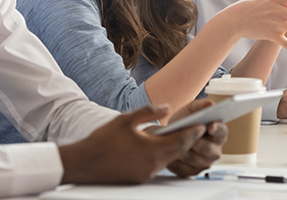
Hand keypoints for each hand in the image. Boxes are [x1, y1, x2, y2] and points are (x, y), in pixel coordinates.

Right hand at [58, 105, 204, 183]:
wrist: (84, 163)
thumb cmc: (103, 140)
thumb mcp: (126, 119)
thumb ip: (149, 112)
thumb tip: (167, 107)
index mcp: (151, 149)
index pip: (181, 140)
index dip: (193, 131)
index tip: (202, 124)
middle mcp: (152, 164)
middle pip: (179, 151)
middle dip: (189, 140)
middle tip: (198, 129)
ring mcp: (147, 174)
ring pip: (169, 159)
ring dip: (177, 148)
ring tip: (183, 136)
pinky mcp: (141, 178)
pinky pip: (159, 166)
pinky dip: (164, 156)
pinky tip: (163, 147)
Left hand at [166, 100, 227, 176]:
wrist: (170, 135)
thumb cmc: (184, 122)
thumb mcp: (190, 110)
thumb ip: (200, 105)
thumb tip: (210, 104)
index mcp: (219, 133)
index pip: (221, 132)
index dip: (216, 129)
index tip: (210, 126)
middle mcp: (215, 150)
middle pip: (208, 149)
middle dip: (194, 141)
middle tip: (183, 134)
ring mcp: (205, 163)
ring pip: (194, 159)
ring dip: (182, 150)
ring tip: (173, 142)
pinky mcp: (192, 172)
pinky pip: (184, 169)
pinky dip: (175, 161)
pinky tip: (170, 153)